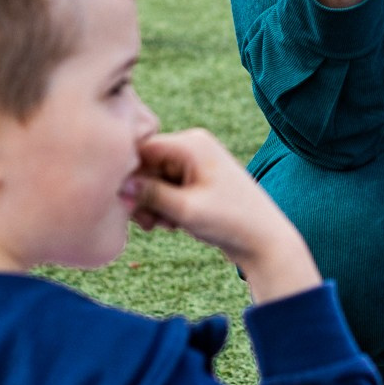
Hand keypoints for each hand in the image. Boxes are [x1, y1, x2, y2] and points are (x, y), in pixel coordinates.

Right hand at [131, 129, 320, 303]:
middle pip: (145, 165)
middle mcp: (192, 147)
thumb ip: (150, 194)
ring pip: (153, 180)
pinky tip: (172, 224)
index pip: (141, 148)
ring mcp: (194, 163)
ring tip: (162, 226)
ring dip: (151, 204)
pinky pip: (165, 188)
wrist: (264, 241)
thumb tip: (119, 184)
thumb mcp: (185, 209)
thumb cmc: (231, 221)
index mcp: (191, 143)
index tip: (124, 202)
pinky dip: (163, 207)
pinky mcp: (195, 181)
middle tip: (146, 224)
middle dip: (141, 194)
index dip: (127, 174)